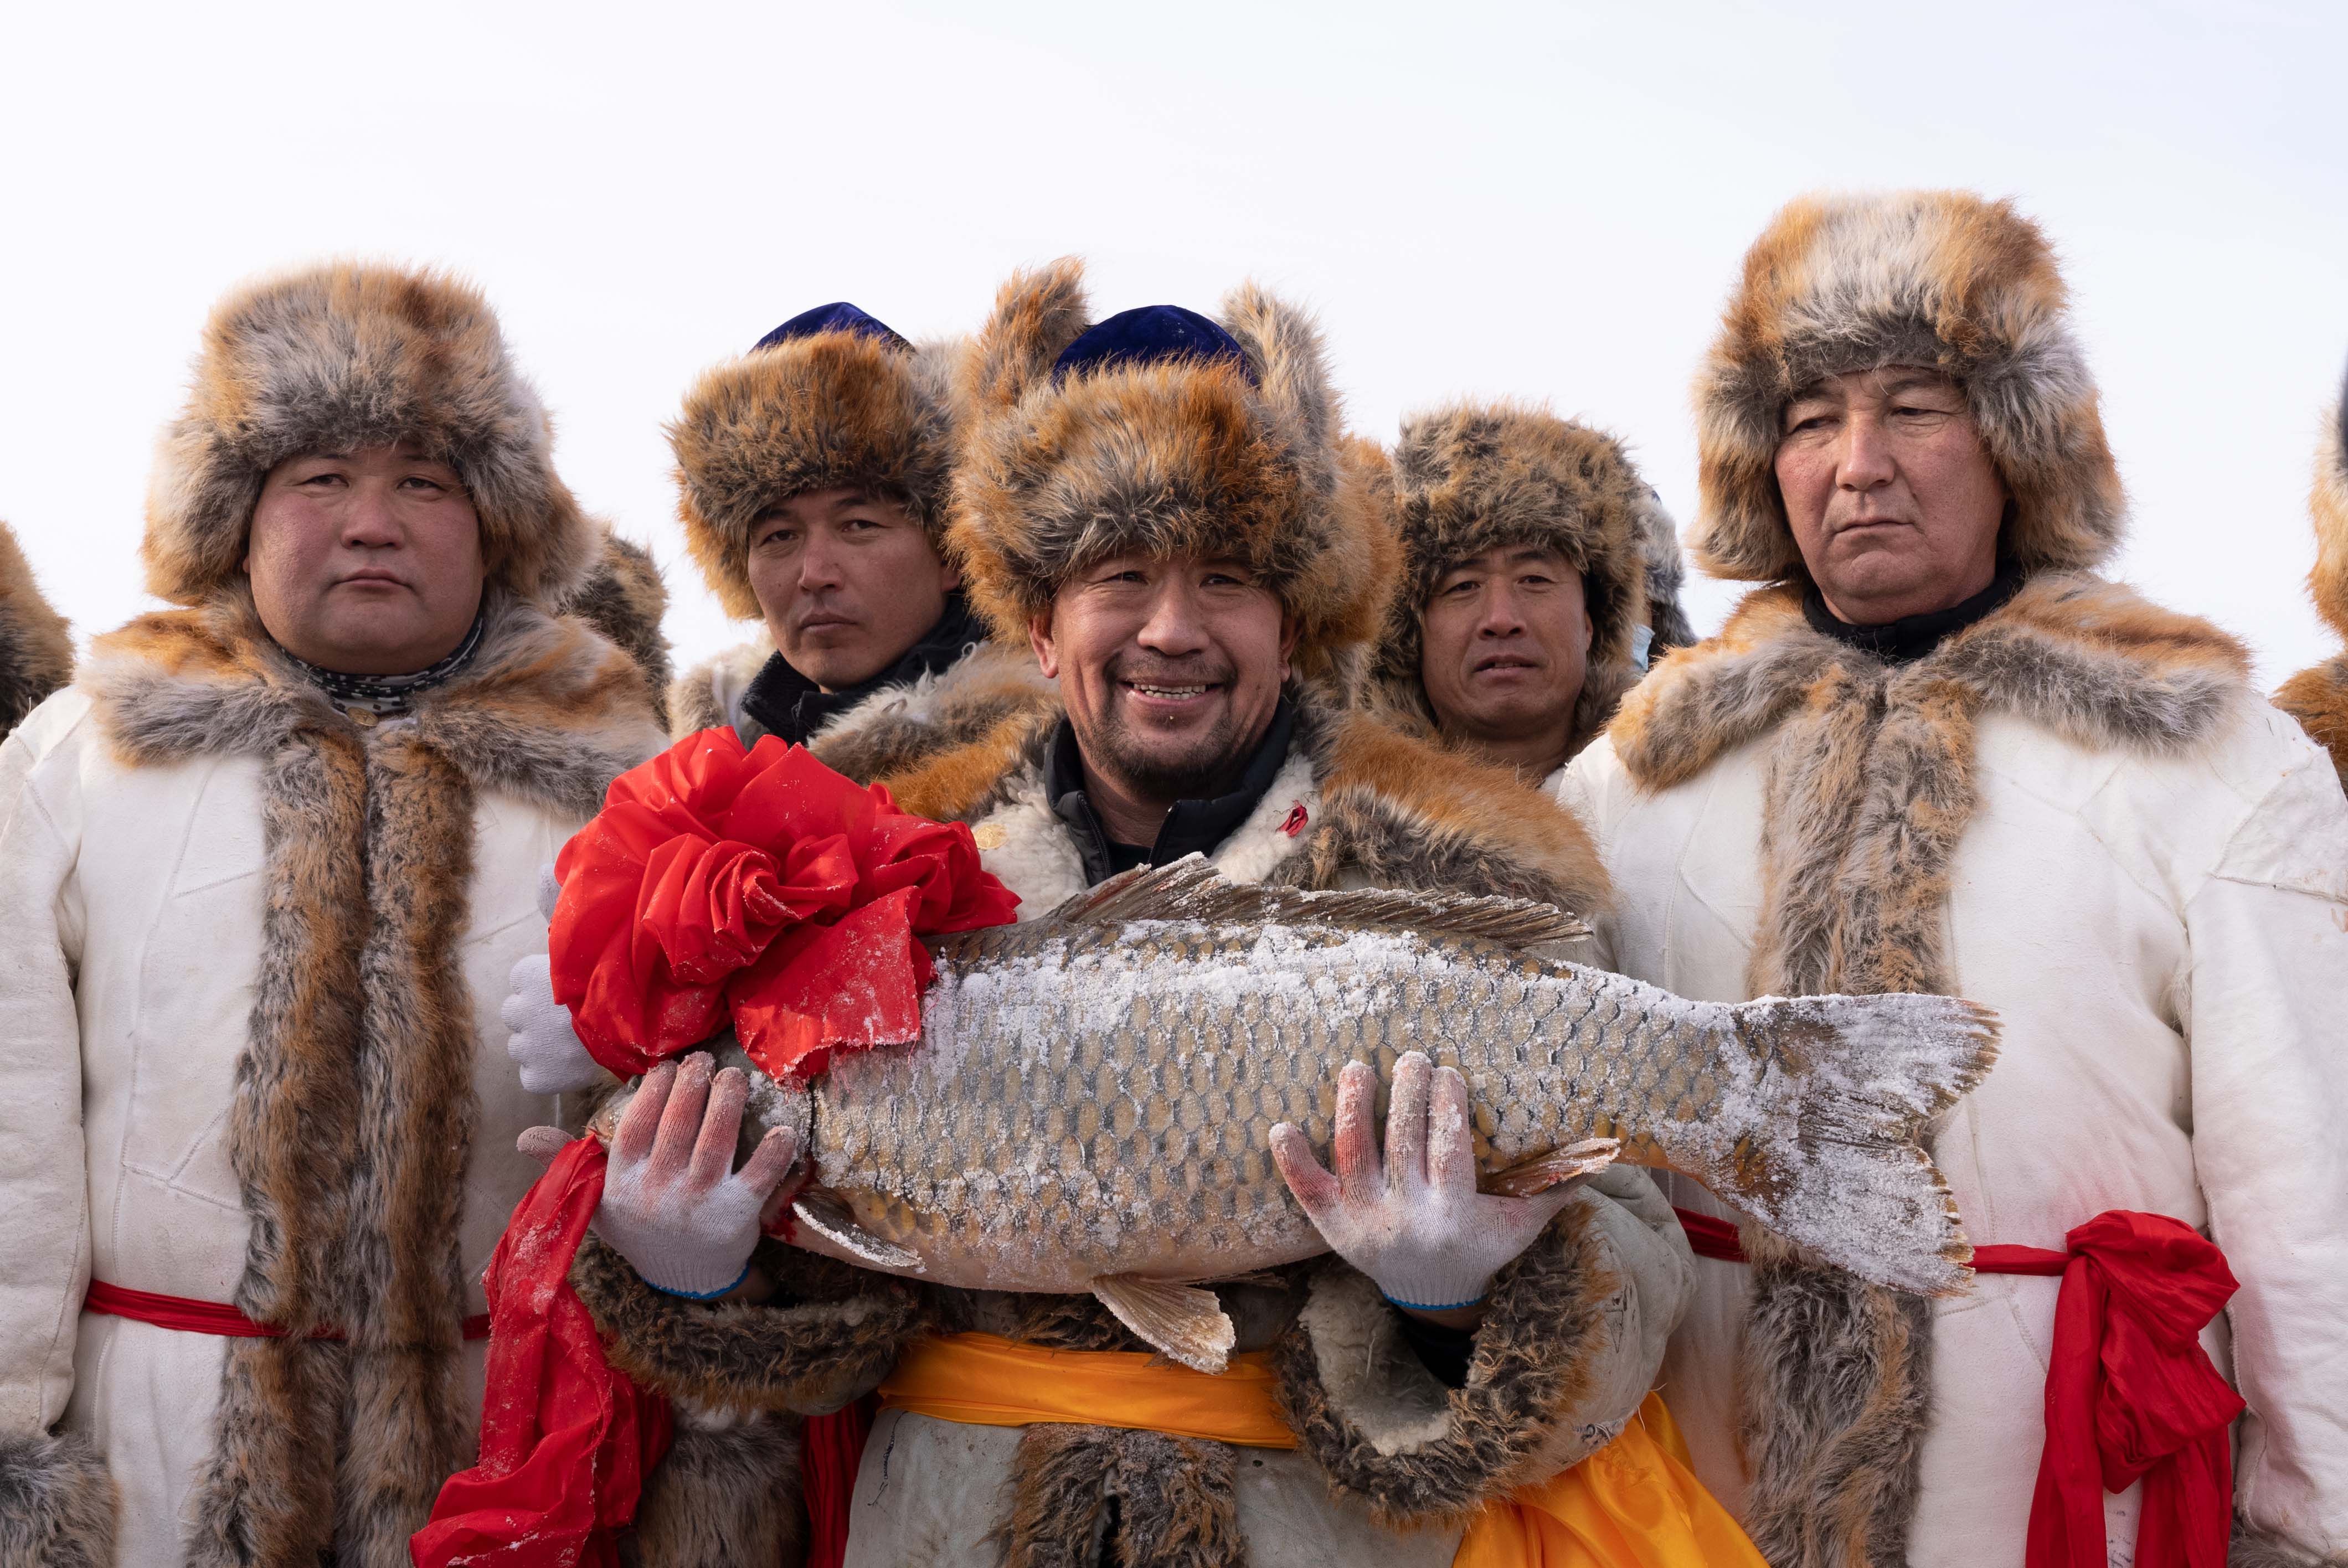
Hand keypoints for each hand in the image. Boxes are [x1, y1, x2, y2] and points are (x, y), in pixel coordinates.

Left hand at [502, 864, 604, 1094]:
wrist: (635, 1029)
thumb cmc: (614, 977)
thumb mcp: (589, 934)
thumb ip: (560, 903)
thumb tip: (543, 868)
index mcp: (524, 975)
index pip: (520, 982)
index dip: (547, 984)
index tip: (573, 988)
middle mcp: (517, 1011)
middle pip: (518, 1014)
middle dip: (539, 1015)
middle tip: (575, 1015)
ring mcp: (526, 1048)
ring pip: (525, 1046)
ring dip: (545, 1045)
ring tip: (577, 1039)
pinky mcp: (537, 1079)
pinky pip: (535, 1076)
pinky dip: (551, 1073)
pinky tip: (574, 1061)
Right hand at [584, 1053, 801, 1297]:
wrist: (684, 1280)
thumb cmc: (641, 1229)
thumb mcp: (598, 1203)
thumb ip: (570, 1164)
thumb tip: (525, 1137)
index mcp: (623, 1184)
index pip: (637, 1126)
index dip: (652, 1091)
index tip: (666, 1067)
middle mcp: (659, 1192)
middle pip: (678, 1124)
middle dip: (693, 1084)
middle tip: (703, 1059)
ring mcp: (699, 1203)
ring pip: (717, 1140)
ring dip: (728, 1101)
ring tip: (734, 1076)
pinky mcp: (737, 1215)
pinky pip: (759, 1177)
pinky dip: (773, 1153)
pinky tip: (783, 1129)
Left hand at [1271, 1051, 1583, 1327]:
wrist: (1430, 1296)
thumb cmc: (1480, 1245)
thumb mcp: (1521, 1227)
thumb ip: (1555, 1190)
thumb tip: (1606, 1152)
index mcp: (1453, 1216)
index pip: (1449, 1152)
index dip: (1447, 1109)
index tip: (1449, 1072)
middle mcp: (1405, 1220)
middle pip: (1402, 1146)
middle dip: (1406, 1096)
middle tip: (1411, 1057)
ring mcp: (1364, 1222)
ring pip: (1353, 1157)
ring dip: (1352, 1109)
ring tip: (1356, 1068)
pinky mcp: (1332, 1227)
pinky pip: (1306, 1192)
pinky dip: (1292, 1160)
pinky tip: (1281, 1126)